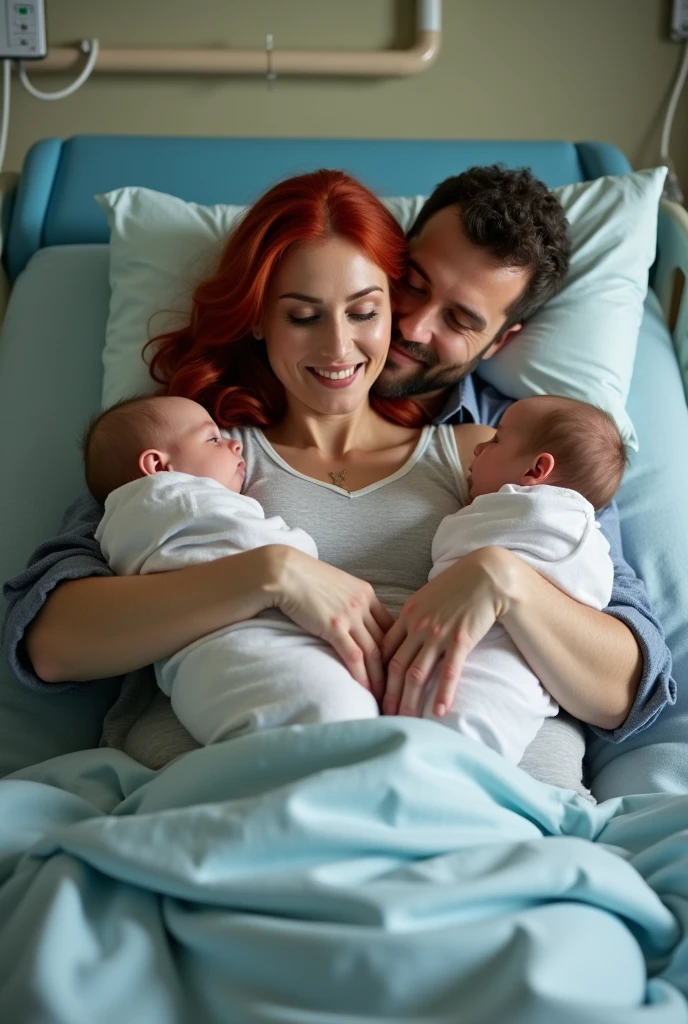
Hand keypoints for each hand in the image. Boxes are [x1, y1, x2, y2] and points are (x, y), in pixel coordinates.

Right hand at [270, 546, 393, 699]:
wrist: (284, 571)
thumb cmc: (304, 578)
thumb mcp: (335, 585)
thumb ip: (346, 601)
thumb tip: (347, 618)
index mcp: (366, 593)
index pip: (389, 625)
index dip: (395, 648)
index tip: (395, 667)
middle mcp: (363, 604)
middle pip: (386, 641)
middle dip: (393, 667)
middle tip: (396, 687)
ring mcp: (350, 615)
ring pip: (374, 652)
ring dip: (380, 678)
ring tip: (384, 696)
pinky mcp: (334, 626)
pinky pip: (354, 656)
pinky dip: (362, 675)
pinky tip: (366, 690)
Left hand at [381, 546, 514, 717]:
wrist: (485, 575)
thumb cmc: (456, 586)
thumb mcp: (426, 598)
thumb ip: (412, 618)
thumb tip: (402, 638)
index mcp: (407, 615)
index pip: (384, 650)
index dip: (377, 674)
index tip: (374, 692)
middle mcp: (418, 627)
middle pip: (396, 667)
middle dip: (388, 695)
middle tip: (383, 716)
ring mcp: (438, 634)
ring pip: (417, 674)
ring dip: (409, 700)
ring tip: (404, 721)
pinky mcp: (460, 640)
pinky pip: (448, 672)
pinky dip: (442, 693)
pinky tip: (438, 711)